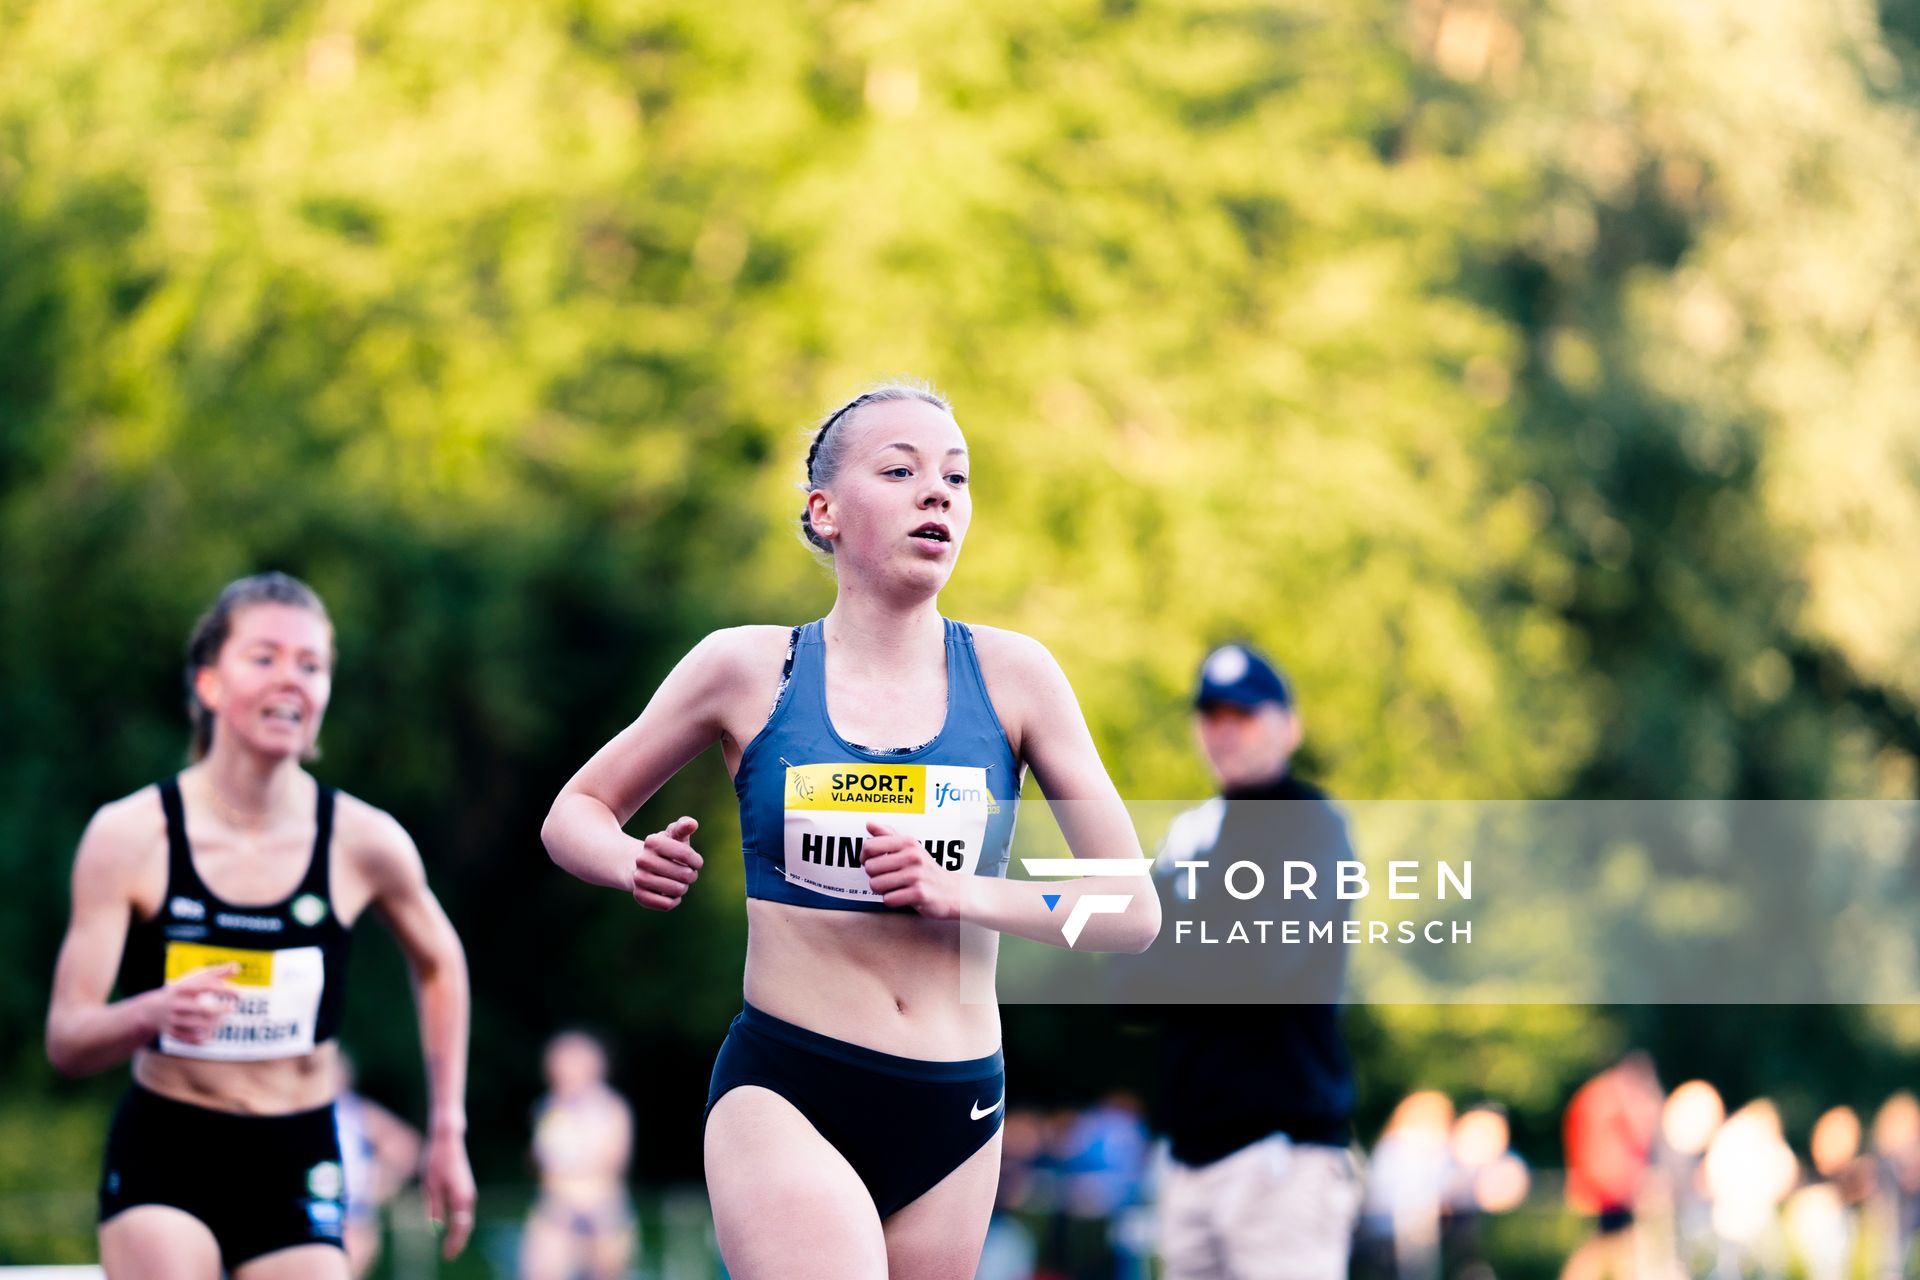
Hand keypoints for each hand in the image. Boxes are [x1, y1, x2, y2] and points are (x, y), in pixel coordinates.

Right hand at [153, 963, 240, 1042]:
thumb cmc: (182, 992)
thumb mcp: (195, 979)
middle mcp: (177, 1004)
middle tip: (232, 1009)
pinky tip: (211, 1033)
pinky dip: (203, 1036)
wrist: (152, 1010)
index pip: (206, 987)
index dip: (224, 990)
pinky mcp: (172, 1032)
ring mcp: (173, 1019)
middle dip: (220, 1010)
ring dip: (215, 1024)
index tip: (239, 994)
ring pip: (199, 1025)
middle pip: (203, 1010)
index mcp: (183, 988)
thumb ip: (216, 973)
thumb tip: (237, 967)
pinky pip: (191, 1037)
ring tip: (223, 1020)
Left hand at [422, 1130, 476, 1258]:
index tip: (447, 1255)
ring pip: (466, 1219)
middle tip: (448, 1255)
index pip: (460, 1227)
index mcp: (460, 1198)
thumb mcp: (429, 1186)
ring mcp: (468, 1193)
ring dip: (459, 1233)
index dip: (455, 1243)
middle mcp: (468, 1197)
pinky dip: (460, 1223)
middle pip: (466, 1225)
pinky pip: (464, 1212)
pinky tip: (453, 1229)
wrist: (447, 1141)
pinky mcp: (465, 1190)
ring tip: (450, 1247)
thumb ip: (434, 1208)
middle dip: (458, 1241)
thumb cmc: (436, 1162)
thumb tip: (437, 1229)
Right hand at [633, 816, 700, 910]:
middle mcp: (642, 859)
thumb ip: (683, 827)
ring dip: (683, 888)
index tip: (696, 862)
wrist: (637, 865)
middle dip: (691, 875)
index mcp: (652, 841)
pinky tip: (671, 894)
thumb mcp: (673, 835)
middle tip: (688, 874)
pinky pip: (666, 904)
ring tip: (679, 883)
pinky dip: (674, 901)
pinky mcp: (638, 895)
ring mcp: (639, 878)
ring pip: (677, 890)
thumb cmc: (664, 849)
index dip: (696, 861)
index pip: (686, 854)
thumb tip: (692, 823)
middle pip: (684, 874)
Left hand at [861, 822, 965, 918]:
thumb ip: (888, 835)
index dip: (865, 857)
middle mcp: (912, 856)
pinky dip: (892, 901)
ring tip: (895, 887)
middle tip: (887, 878)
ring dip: (882, 890)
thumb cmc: (926, 869)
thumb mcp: (910, 848)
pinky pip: (888, 899)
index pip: (870, 846)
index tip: (872, 862)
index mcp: (908, 843)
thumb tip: (869, 823)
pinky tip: (903, 896)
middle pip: (870, 868)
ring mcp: (916, 875)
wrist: (953, 891)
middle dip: (874, 876)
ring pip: (876, 885)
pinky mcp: (919, 894)